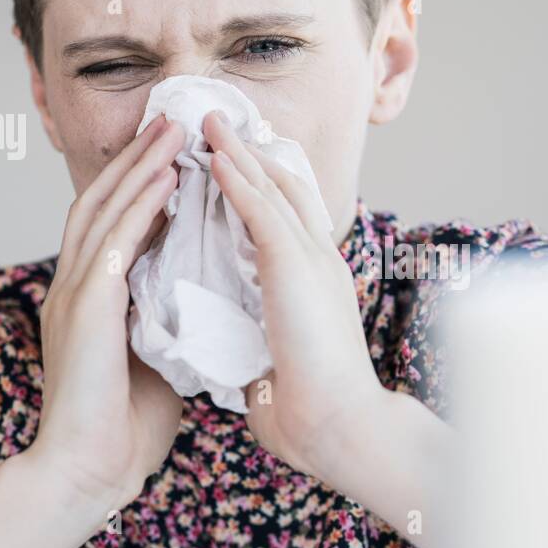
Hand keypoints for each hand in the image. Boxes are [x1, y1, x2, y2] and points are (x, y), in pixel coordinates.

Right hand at [30, 115, 186, 509]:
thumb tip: (201, 300)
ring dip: (141, 166)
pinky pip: (115, 243)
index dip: (142, 186)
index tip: (177, 154)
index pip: (116, 225)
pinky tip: (166, 178)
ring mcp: (76, 295)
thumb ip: (165, 320)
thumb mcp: (152, 357)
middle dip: (140, 159)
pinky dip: (140, 206)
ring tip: (173, 131)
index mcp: (92, 299)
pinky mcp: (86, 310)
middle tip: (174, 121)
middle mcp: (77, 286)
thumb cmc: (123, 427)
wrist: (89, 474)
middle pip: (106, 201)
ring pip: (107, 210)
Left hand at [204, 109, 385, 479]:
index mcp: (314, 284)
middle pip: (284, 188)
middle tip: (216, 122)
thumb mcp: (279, 363)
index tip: (227, 163)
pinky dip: (237, 177)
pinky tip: (215, 154)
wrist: (340, 427)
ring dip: (238, 152)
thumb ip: (263, 344)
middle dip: (250, 154)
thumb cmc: (311, 412)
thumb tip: (242, 357)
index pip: (286, 220)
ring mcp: (310, 259)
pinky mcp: (295, 265)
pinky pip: (260, 209)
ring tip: (207, 120)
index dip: (257, 187)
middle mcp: (317, 261)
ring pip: (271, 188)